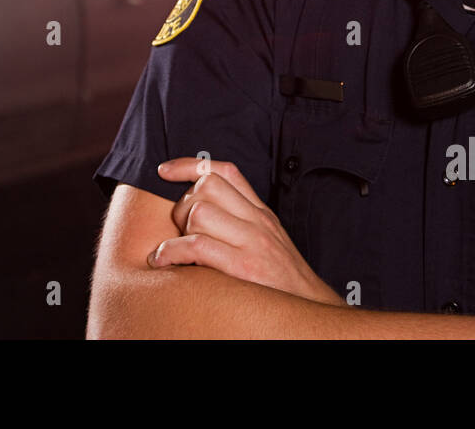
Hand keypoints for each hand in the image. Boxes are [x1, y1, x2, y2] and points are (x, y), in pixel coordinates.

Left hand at [147, 157, 342, 306]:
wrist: (310, 308)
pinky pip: (197, 245)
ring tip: (173, 250)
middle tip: (177, 231)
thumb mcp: (266, 240)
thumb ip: (239, 221)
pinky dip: (171, 251)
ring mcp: (253, 242)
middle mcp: (258, 221)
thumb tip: (197, 210)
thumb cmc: (280, 280)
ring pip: (199, 212)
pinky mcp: (244, 267)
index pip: (225, 171)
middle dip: (181, 205)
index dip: (190, 165)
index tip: (165, 171)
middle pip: (206, 188)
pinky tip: (164, 261)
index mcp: (261, 212)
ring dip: (177, 231)